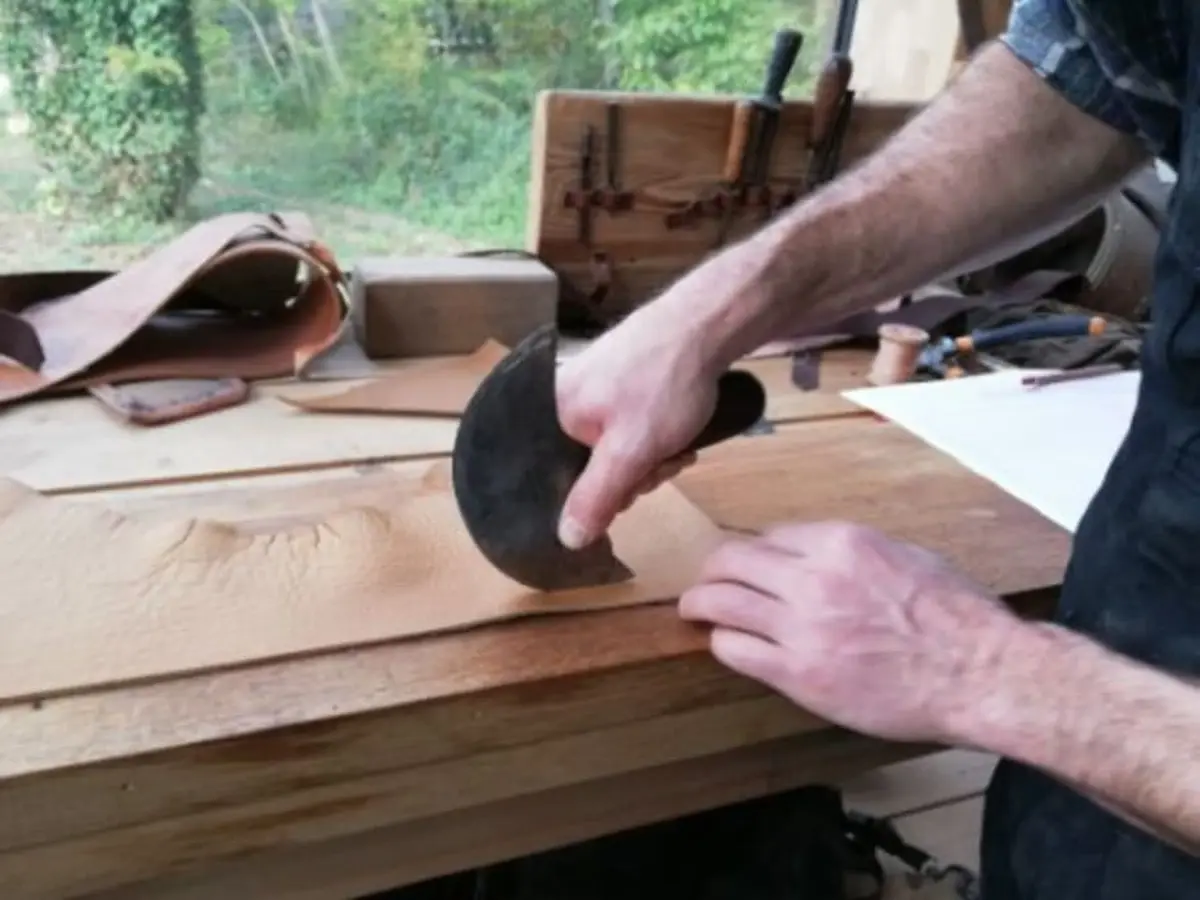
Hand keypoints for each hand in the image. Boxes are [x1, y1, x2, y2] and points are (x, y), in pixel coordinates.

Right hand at [555, 303, 722, 548]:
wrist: (706, 323)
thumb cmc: (664, 384)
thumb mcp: (630, 452)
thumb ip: (596, 497)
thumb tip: (565, 539)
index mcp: (554, 415)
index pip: (567, 481)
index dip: (607, 493)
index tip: (639, 483)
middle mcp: (566, 399)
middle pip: (595, 465)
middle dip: (637, 472)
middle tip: (666, 457)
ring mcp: (594, 385)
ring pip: (619, 447)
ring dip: (653, 455)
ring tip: (679, 440)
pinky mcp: (620, 377)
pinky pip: (631, 424)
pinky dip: (657, 434)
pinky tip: (680, 429)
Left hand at [678, 520, 1021, 743]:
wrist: (976, 672)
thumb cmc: (956, 615)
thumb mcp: (904, 555)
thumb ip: (851, 554)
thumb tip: (816, 556)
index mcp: (841, 542)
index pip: (771, 536)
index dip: (757, 551)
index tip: (753, 565)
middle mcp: (813, 577)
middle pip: (731, 560)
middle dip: (713, 569)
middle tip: (706, 581)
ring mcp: (801, 626)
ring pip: (720, 602)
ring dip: (700, 603)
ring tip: (693, 609)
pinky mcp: (798, 673)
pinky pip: (735, 650)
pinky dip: (723, 643)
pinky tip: (725, 644)